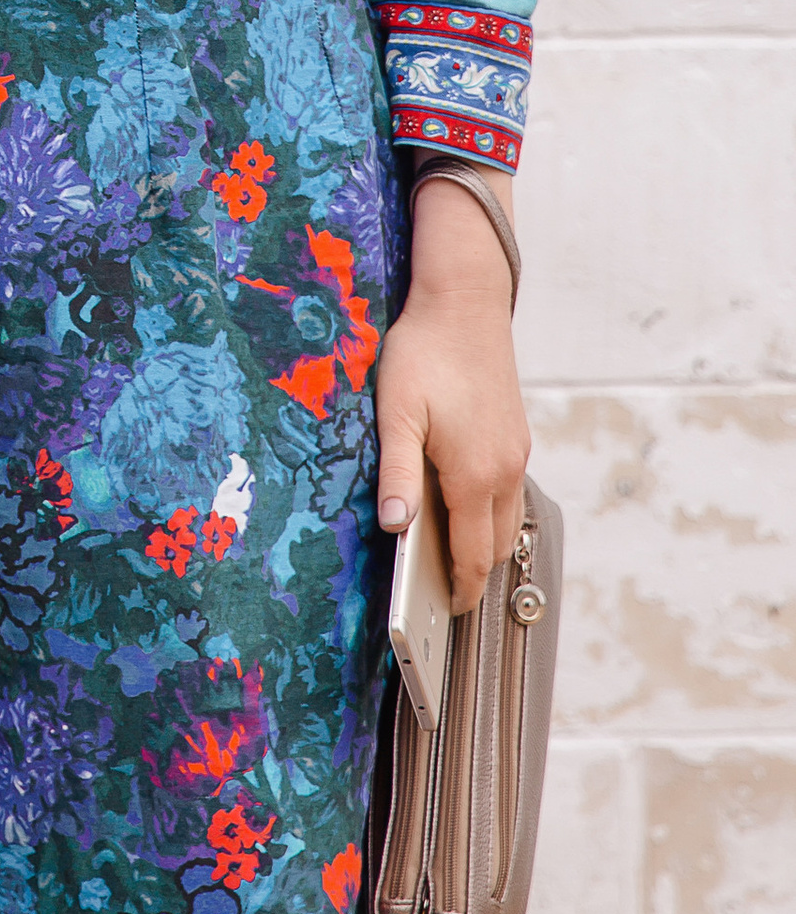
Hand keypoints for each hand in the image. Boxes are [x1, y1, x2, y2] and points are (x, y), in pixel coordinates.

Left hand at [375, 176, 527, 610]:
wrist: (466, 302)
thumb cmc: (423, 353)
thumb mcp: (396, 411)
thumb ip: (398, 472)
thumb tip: (396, 527)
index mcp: (474, 475)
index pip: (471, 556)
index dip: (456, 589)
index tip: (441, 612)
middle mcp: (505, 472)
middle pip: (494, 548)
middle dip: (471, 574)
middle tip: (439, 591)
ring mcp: (516, 454)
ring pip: (507, 522)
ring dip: (483, 544)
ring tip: (448, 557)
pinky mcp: (517, 437)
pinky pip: (509, 493)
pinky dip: (490, 513)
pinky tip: (462, 505)